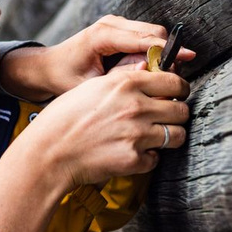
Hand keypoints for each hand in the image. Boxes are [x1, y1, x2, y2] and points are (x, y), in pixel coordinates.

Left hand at [0, 15, 195, 101]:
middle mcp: (111, 24)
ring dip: (161, 52)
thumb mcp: (89, 85)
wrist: (49, 66)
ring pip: (153, 32)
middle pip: (154, 31)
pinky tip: (150, 70)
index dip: (168, 49)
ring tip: (161, 76)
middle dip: (167, 52)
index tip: (188, 58)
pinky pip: (145, 37)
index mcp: (102, 35)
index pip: (144, 38)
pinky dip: (152, 50)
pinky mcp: (119, 29)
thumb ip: (117, 78)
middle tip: (173, 77)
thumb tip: (147, 69)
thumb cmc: (64, 78)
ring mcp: (115, 23)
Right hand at [0, 66, 188, 231]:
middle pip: (182, 110)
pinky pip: (156, 159)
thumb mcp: (91, 87)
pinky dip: (147, 159)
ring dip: (169, 137)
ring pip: (177, 136)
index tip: (176, 95)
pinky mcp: (133, 160)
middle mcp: (136, 107)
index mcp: (126, 84)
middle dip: (177, 115)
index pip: (174, 82)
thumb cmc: (64, 119)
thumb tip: (146, 70)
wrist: (48, 152)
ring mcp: (137, 134)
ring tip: (153, 138)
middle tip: (166, 119)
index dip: (179, 89)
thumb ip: (122, 78)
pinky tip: (131, 154)